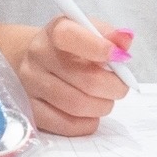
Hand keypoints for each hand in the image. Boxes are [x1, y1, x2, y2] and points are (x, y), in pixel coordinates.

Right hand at [13, 15, 132, 135]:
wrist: (38, 62)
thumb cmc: (71, 48)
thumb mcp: (90, 32)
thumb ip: (110, 36)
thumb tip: (125, 39)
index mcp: (54, 32)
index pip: (70, 36)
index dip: (98, 47)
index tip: (119, 57)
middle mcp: (38, 56)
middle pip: (86, 80)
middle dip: (114, 87)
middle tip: (121, 87)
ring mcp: (31, 84)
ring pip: (77, 105)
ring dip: (102, 106)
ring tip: (105, 100)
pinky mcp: (31, 110)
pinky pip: (66, 125)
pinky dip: (87, 123)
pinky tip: (90, 114)